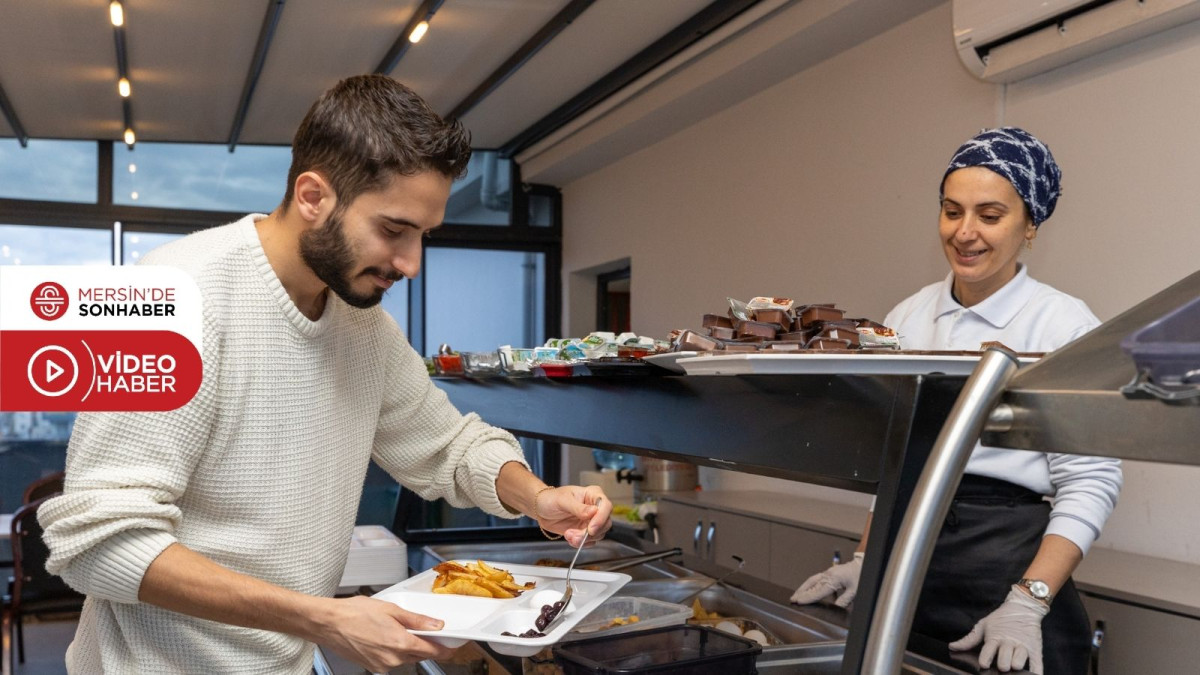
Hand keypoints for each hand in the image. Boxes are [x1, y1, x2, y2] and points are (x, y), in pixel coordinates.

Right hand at [318, 595, 456, 672]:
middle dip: (425, 644)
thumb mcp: (391, 609)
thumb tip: (436, 625)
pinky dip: (393, 651)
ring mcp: (382, 665)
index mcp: (400, 643)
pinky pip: (392, 660)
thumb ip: (417, 620)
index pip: (433, 651)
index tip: (452, 645)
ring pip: (405, 658)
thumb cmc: (354, 613)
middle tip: (423, 629)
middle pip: (420, 654)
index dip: (445, 648)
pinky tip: (384, 637)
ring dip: (407, 646)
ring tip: (394, 628)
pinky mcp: (373, 667)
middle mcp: (393, 659)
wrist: (329, 623)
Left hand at [536, 485, 611, 546]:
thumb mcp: (562, 500)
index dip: (601, 518)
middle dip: (590, 533)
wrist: (541, 509)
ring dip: (583, 539)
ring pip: (598, 534)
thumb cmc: (551, 498)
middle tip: (575, 536)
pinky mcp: (585, 531)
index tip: (591, 529)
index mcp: (592, 494)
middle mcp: (595, 508)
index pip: (605, 506)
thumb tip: (593, 512)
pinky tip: (570, 538)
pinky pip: (590, 541)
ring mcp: (591, 520)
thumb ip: (578, 507)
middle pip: (605, 523)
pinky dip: (581, 543)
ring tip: (568, 535)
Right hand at [790, 552, 862, 607]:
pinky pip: (816, 578)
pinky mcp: (829, 573)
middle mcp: (829, 575)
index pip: (818, 591)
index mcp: (834, 579)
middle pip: (811, 584)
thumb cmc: (860, 575)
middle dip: (801, 592)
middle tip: (792, 599)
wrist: (863, 563)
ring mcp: (828, 573)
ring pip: (812, 580)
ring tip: (796, 595)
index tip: (799, 601)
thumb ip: (844, 600)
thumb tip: (836, 608)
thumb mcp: (855, 591)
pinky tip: (807, 589)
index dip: (808, 597)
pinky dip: (810, 585)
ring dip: (803, 588)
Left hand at [949, 585, 1049, 673]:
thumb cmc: (1001, 619)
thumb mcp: (984, 626)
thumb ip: (969, 639)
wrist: (1023, 607)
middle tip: (1001, 665)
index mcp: (995, 638)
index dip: (985, 658)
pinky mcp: (1035, 648)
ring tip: (1014, 665)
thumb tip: (952, 647)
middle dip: (1002, 663)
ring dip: (1017, 664)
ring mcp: (1023, 646)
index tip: (983, 664)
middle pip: (1005, 658)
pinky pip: (1037, 662)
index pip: (988, 650)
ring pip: (1020, 659)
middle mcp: (1009, 643)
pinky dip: (1036, 671)